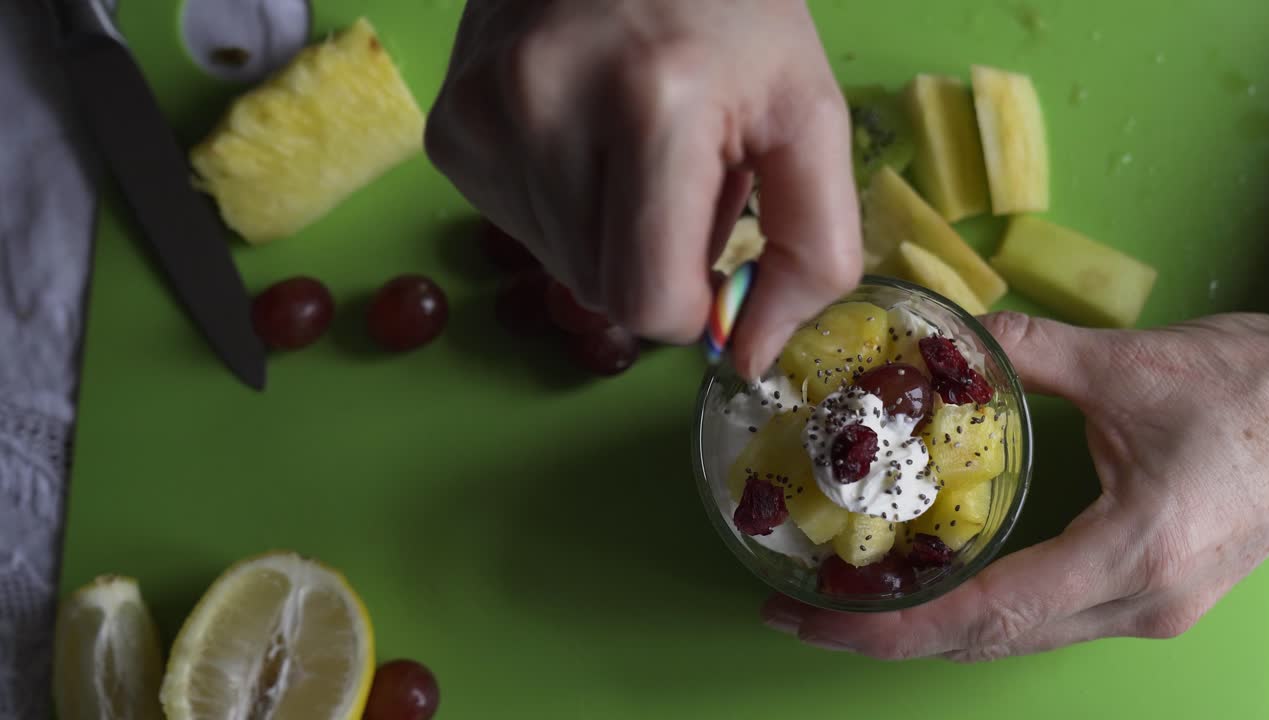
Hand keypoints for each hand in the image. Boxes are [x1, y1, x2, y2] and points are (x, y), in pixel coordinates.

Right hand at [425, 0, 862, 377]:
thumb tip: (752, 358)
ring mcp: (482, 116)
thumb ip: (812, 248)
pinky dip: (563, 207)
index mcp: (655, 107)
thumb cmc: (728, 15)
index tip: (716, 257)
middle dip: (654, 261)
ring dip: (609, 234)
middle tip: (677, 176)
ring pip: (559, 266)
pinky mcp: (449, 128)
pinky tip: (582, 136)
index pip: (649, 301)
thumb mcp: (807, 115)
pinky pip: (518, 228)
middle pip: (602, 291)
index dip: (694, 304)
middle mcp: (546, 108)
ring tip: (629, 145)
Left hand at [762, 311, 1268, 659]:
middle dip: (885, 636)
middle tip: (798, 616)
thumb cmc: (1263, 393)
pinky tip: (930, 585)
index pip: (985, 614)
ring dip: (926, 628)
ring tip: (846, 605)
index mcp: (1135, 555)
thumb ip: (1033, 352)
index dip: (888, 626)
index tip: (811, 620)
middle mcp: (1138, 603)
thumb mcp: (1135, 367)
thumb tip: (954, 331)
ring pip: (1014, 638)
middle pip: (988, 640)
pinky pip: (1043, 618)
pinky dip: (976, 610)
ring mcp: (1148, 608)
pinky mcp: (1151, 594)